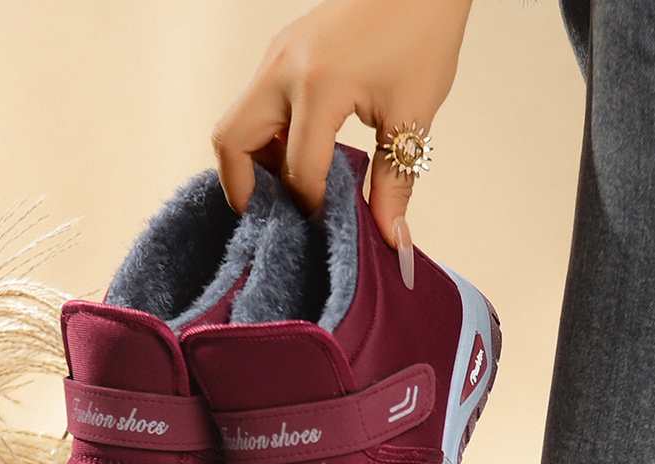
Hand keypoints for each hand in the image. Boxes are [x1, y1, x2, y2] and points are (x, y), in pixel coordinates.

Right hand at [212, 0, 471, 256]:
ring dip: (255, 162)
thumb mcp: (412, 117)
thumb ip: (395, 183)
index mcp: (318, 86)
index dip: (310, 207)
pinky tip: (298, 157)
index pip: (297, 169)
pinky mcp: (281, 51)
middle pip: (232, 140)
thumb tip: (392, 237)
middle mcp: (284, 68)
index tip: (327, 227)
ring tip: (290, 192)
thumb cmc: (421, 35)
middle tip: (272, 221)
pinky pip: (256, 103)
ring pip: (238, 120)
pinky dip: (266, 137)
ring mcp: (276, 56)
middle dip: (245, 189)